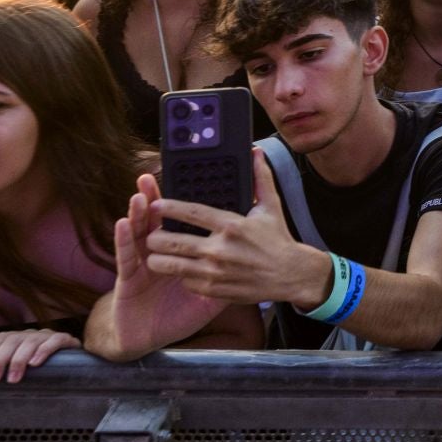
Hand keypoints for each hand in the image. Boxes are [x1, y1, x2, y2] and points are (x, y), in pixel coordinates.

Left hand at [0, 329, 78, 383]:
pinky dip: (44, 351)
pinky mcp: (67, 340)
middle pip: (12, 340)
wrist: (75, 362)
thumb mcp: (18, 360)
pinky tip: (36, 363)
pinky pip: (55, 341)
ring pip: (30, 341)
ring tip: (12, 379)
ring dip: (19, 360)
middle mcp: (32, 334)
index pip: (0, 338)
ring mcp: (49, 336)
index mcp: (19, 337)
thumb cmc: (41, 365)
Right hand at [97, 178, 230, 358]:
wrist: (147, 338)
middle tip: (152, 176)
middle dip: (154, 199)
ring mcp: (139, 263)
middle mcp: (158, 253)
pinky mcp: (126, 278)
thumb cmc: (178, 315)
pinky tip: (123, 223)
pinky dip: (123, 239)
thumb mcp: (210, 297)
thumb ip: (227, 277)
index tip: (182, 178)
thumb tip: (248, 263)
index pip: (181, 222)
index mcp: (181, 253)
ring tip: (140, 193)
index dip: (179, 203)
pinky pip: (124, 256)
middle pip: (156, 221)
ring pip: (139, 232)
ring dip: (138, 212)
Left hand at [143, 149, 324, 306]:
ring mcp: (215, 271)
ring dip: (159, 259)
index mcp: (231, 225)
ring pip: (172, 265)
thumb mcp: (271, 206)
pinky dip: (181, 276)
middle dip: (155, 236)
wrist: (290, 275)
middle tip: (152, 233)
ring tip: (155, 253)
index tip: (155, 204)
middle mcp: (220, 248)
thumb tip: (255, 153)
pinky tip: (181, 270)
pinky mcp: (214, 289)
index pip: (192, 213)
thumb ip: (260, 178)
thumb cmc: (278, 239)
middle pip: (173, 241)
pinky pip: (185, 282)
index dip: (169, 208)